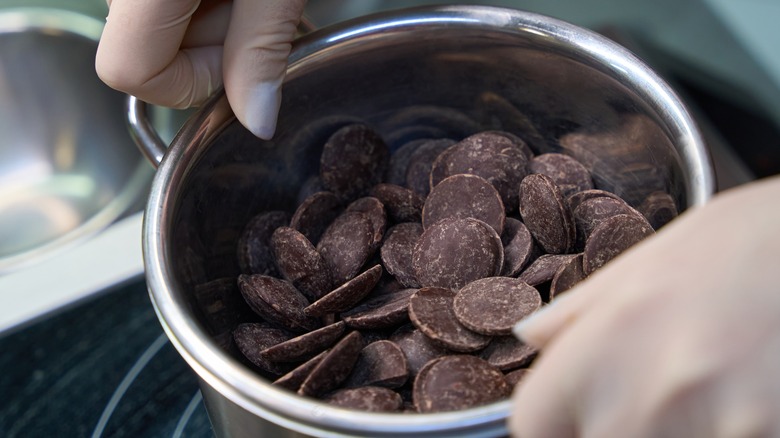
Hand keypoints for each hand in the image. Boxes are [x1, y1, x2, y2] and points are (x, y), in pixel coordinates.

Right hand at [96, 0, 306, 138]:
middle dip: (213, 50)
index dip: (191, 84)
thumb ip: (259, 50)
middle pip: (147, 52)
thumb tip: (257, 121)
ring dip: (213, 23)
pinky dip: (205, 3)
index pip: (131, 73)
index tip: (240, 65)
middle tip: (258, 15)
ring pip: (158, 27)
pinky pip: (161, 3)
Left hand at [510, 175, 779, 437]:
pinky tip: (742, 399)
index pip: (533, 424)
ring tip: (706, 387)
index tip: (571, 416)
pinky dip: (723, 429)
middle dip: (612, 428)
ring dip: (673, 432)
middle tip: (653, 394)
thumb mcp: (654, 258)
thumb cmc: (756, 242)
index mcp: (610, 341)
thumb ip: (580, 312)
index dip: (551, 423)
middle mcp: (653, 397)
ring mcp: (721, 431)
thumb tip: (528, 337)